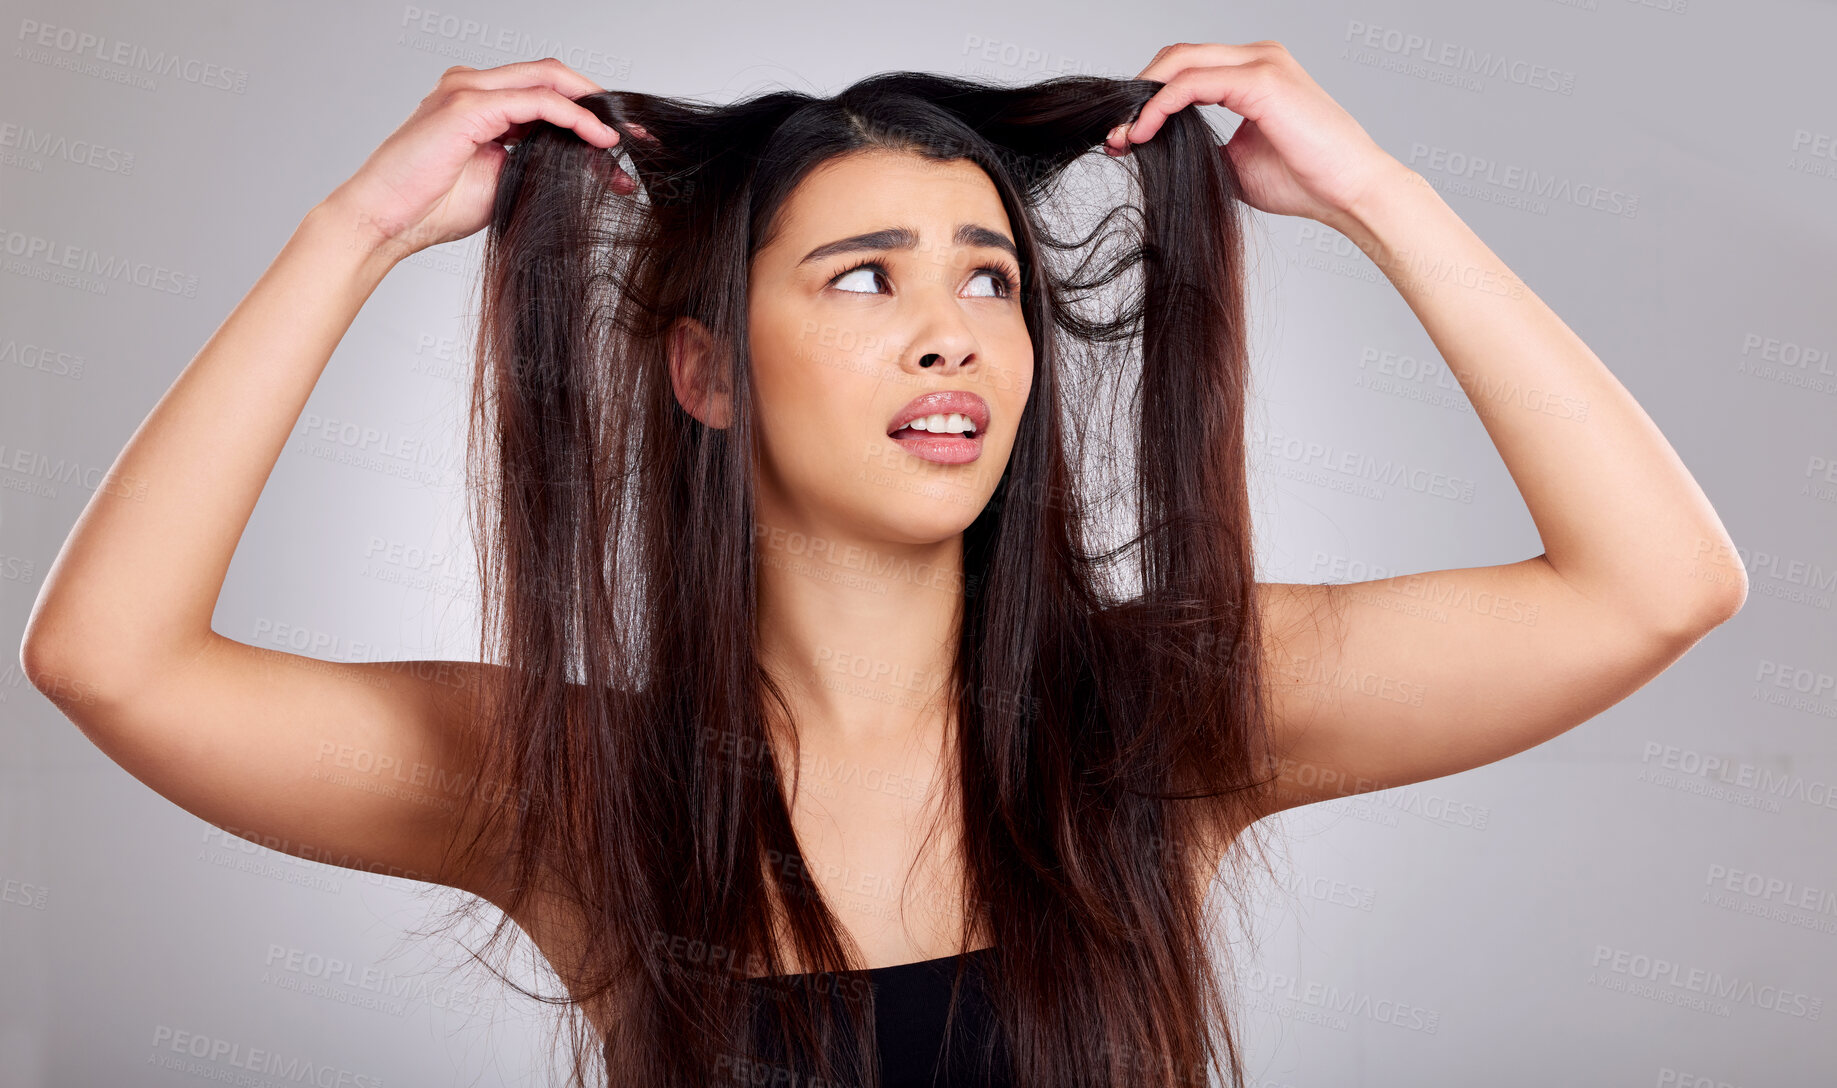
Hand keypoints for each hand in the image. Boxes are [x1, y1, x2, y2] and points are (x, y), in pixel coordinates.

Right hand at [320, 57, 642, 259]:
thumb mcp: (504, 184)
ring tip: (625, 143)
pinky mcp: (468, 105)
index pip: (548, 93)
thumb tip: (587, 166)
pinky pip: (537, 101)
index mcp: (481, 102)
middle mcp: (474, 86)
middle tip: (640, 138)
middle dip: (602, 106)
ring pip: (550, 80)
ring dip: (594, 111)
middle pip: (554, 78)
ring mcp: (468, 90)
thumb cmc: (432, 207)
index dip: (591, 114)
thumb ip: (538, 164)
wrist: (384, 222)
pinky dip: (574, 117)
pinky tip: (600, 141)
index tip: (627, 146)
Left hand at [1104, 41, 1407, 231]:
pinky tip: (1143, 132)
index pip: (1186, 67)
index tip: (1122, 136)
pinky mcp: (1260, 80)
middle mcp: (1257, 57)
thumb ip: (1203, 144)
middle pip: (1177, 56)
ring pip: (1179, 62)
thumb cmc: (1305, 180)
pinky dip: (1160, 105)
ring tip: (1124, 138)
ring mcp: (1260, 63)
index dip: (1148, 97)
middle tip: (1115, 135)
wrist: (1349, 193)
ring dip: (1143, 100)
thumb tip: (1162, 149)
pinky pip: (1191, 83)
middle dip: (1138, 94)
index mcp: (1254, 71)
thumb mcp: (1237, 162)